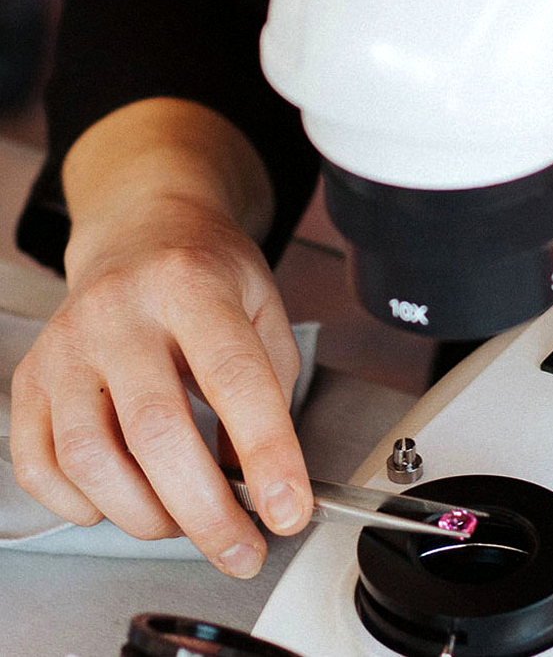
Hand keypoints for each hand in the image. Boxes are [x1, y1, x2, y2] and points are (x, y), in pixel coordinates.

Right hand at [10, 99, 312, 577]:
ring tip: (187, 522)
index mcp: (191, 287)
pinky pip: (40, 463)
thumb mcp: (264, 311)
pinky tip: (122, 501)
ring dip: (147, 515)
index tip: (288, 512)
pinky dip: (83, 504)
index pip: (235, 381)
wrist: (140, 232)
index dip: (267, 455)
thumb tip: (257, 481)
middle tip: (244, 550)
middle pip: (156, 432)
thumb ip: (268, 390)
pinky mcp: (32, 377)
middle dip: (207, 512)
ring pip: (91, 458)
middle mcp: (119, 313)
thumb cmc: (208, 274)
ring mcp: (66, 346)